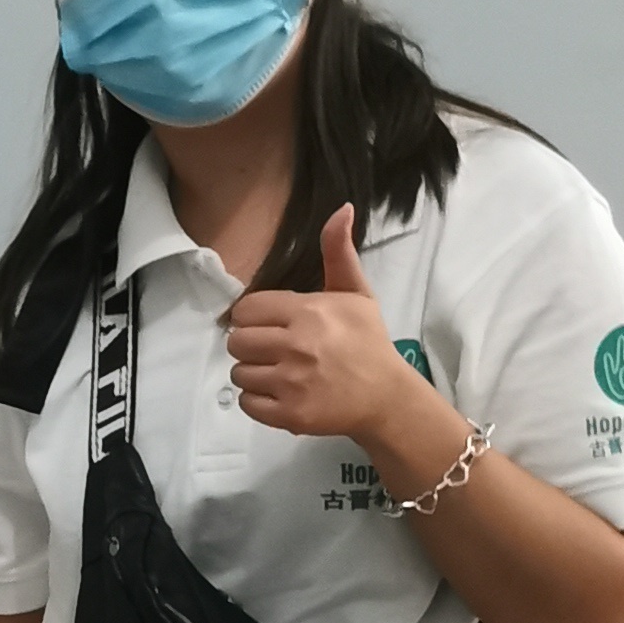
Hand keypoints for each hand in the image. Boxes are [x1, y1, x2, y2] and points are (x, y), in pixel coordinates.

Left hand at [223, 204, 412, 443]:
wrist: (386, 395)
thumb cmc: (367, 341)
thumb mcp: (356, 293)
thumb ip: (338, 253)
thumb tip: (341, 208)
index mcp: (309, 312)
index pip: (247, 310)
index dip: (253, 318)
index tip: (269, 325)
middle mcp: (297, 345)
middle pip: (237, 342)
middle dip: (250, 345)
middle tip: (272, 349)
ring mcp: (292, 382)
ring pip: (239, 373)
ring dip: (253, 373)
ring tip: (278, 372)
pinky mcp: (289, 414)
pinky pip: (248, 403)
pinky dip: (257, 400)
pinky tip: (279, 392)